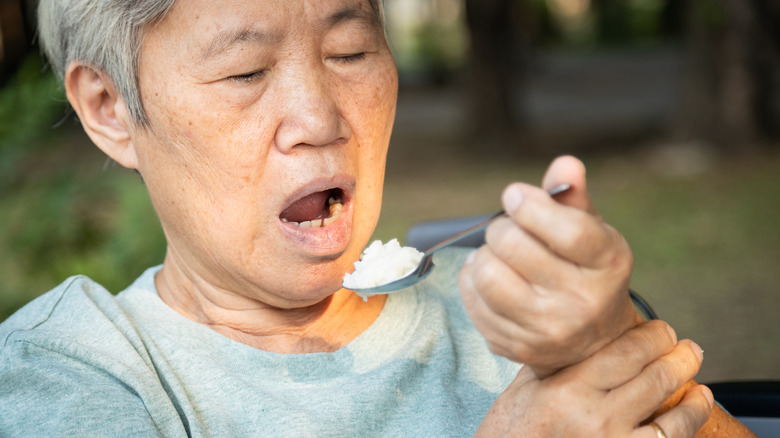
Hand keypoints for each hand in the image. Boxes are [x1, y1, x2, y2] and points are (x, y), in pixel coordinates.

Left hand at [459, 155, 637, 375]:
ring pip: (487, 275)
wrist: (590, 343)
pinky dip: (472, 282)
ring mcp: (549, 330)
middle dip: (502, 228)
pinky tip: (490, 279)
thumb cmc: (584, 270)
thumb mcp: (590, 231)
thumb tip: (565, 164)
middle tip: (508, 230)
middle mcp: (583, 302)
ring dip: (483, 255)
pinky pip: (473, 301)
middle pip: (514, 246)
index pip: (567, 229)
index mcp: (609, 264)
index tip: (514, 195)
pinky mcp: (517, 347)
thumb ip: (573, 195)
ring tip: (498, 256)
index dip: (530, 205)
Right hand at [476, 320, 713, 436]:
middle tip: (687, 347)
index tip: (661, 329)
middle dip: (679, 356)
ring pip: (672, 413)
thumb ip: (558, 360)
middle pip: (654, 376)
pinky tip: (695, 406)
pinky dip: (690, 420)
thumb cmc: (511, 432)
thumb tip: (591, 333)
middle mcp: (594, 418)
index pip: (625, 350)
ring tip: (697, 379)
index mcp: (565, 389)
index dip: (653, 335)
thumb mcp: (525, 387)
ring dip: (693, 392)